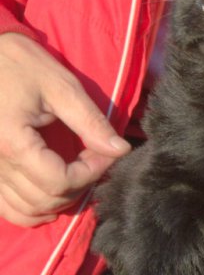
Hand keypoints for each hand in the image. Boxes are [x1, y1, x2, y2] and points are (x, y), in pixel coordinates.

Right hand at [0, 33, 130, 226]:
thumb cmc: (19, 63)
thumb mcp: (61, 87)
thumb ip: (90, 122)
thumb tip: (121, 150)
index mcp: (11, 142)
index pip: (60, 181)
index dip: (91, 172)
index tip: (106, 152)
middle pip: (45, 200)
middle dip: (79, 184)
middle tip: (94, 158)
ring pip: (25, 211)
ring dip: (58, 200)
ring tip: (75, 172)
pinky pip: (5, 207)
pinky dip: (30, 208)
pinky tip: (49, 191)